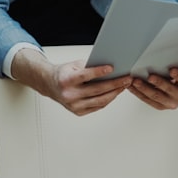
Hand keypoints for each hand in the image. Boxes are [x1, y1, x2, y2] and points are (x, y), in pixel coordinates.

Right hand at [11, 48, 130, 115]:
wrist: (50, 85)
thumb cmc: (64, 73)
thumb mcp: (74, 65)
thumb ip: (90, 66)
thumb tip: (110, 67)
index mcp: (66, 80)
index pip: (85, 76)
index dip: (99, 72)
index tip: (112, 68)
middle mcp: (69, 94)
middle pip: (97, 90)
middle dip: (115, 84)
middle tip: (126, 78)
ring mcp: (74, 106)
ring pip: (100, 100)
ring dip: (115, 92)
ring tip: (124, 85)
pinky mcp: (78, 112)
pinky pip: (98, 106)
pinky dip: (109, 99)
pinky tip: (116, 92)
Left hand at [128, 68, 177, 109]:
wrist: (173, 86)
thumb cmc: (173, 73)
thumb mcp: (177, 67)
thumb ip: (173, 63)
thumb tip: (164, 50)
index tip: (172, 70)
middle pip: (169, 90)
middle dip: (159, 83)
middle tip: (150, 76)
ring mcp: (171, 103)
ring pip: (156, 96)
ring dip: (144, 88)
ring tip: (136, 81)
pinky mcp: (160, 106)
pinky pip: (147, 100)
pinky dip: (138, 92)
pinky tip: (131, 86)